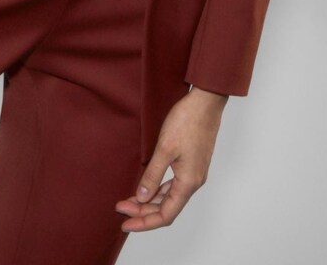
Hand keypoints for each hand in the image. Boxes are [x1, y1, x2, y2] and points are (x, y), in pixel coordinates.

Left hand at [115, 86, 227, 231]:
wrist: (205, 103)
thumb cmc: (186, 121)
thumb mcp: (164, 148)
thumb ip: (153, 174)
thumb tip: (142, 197)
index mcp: (188, 182)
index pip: (166, 214)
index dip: (145, 222)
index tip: (126, 223)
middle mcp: (193, 182)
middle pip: (167, 208)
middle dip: (144, 212)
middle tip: (121, 208)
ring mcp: (194, 172)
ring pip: (170, 196)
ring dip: (150, 201)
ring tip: (130, 200)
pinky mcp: (192, 163)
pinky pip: (173, 185)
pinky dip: (158, 188)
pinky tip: (146, 186)